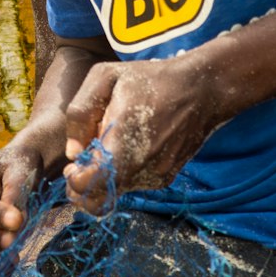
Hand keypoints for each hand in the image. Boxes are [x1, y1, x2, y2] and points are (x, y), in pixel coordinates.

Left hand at [63, 56, 220, 214]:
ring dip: (105, 178)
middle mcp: (140, 166)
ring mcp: (154, 175)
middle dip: (83, 187)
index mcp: (122, 142)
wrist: (201, 90)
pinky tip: (131, 147)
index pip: (89, 184)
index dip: (74, 179)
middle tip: (84, 164)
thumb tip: (74, 152)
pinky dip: (125, 173)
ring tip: (112, 146)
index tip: (75, 163)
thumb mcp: (105, 77)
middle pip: (99, 200)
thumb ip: (80, 113)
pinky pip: (134, 184)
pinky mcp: (164, 178)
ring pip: (116, 193)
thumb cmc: (151, 80)